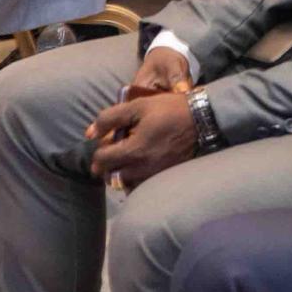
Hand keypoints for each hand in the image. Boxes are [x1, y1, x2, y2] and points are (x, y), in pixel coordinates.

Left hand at [86, 73, 207, 189]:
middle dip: (106, 167)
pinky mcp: (165, 175)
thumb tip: (89, 134)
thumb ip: (109, 119)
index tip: (103, 144)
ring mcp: (155, 174)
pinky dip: (135, 179)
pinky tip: (138, 167)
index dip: (97, 152)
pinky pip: (143, 185)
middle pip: (112, 177)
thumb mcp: (136, 106)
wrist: (202, 119)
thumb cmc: (168, 109)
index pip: (103, 160)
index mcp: (134, 150)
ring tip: (122, 162)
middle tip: (108, 155)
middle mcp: (143, 168)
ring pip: (127, 184)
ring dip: (120, 175)